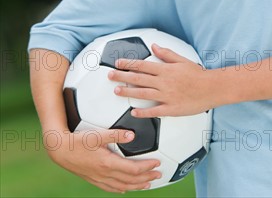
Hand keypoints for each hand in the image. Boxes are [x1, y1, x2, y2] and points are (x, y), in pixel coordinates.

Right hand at [46, 127, 160, 192]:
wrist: (60, 151)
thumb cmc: (78, 141)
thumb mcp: (97, 135)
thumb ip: (116, 134)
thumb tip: (132, 135)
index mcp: (108, 163)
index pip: (133, 169)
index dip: (147, 167)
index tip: (157, 163)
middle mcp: (105, 174)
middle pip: (131, 180)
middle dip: (147, 177)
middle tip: (159, 174)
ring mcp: (99, 179)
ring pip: (122, 186)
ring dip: (137, 185)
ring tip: (148, 183)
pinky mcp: (94, 179)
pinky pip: (111, 188)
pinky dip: (122, 189)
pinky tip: (125, 188)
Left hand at [108, 44, 213, 116]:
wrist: (211, 88)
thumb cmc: (197, 74)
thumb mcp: (182, 60)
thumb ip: (166, 54)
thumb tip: (154, 46)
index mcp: (165, 70)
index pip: (142, 65)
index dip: (128, 64)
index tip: (118, 64)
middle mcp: (163, 82)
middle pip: (138, 78)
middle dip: (122, 77)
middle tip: (110, 76)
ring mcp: (166, 96)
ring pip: (143, 94)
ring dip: (128, 92)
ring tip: (116, 91)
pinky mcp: (171, 108)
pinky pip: (154, 111)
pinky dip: (143, 111)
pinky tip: (134, 111)